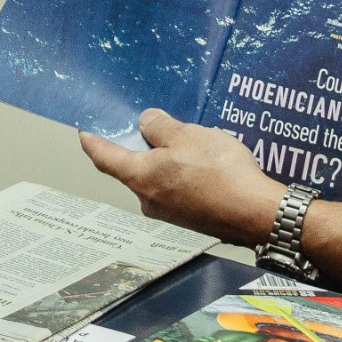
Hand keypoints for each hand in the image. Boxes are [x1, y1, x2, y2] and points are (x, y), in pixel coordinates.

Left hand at [82, 109, 286, 245]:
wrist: (257, 213)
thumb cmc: (221, 174)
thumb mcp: (187, 135)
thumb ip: (160, 126)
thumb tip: (146, 122)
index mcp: (140, 178)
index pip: (104, 158)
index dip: (92, 142)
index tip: (85, 132)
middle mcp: (149, 199)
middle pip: (133, 168)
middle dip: (140, 148)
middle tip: (150, 128)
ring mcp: (170, 212)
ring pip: (158, 179)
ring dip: (166, 160)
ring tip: (189, 142)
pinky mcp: (190, 219)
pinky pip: (178, 189)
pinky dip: (182, 174)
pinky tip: (203, 163)